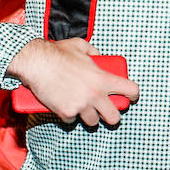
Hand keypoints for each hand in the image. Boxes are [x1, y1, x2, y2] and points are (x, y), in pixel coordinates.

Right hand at [6, 38, 138, 126]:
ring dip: (89, 117)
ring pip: (93, 122)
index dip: (133, 95)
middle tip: (106, 111)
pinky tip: (65, 107)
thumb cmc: (57, 53)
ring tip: (84, 109)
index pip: (130, 90)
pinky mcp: (66, 113)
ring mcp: (81, 106)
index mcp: (103, 79)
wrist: (36, 62)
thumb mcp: (81, 46)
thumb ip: (94, 52)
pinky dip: (69, 115)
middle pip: (114, 117)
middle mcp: (95, 95)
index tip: (131, 97)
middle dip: (112, 116)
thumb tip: (98, 57)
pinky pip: (71, 120)